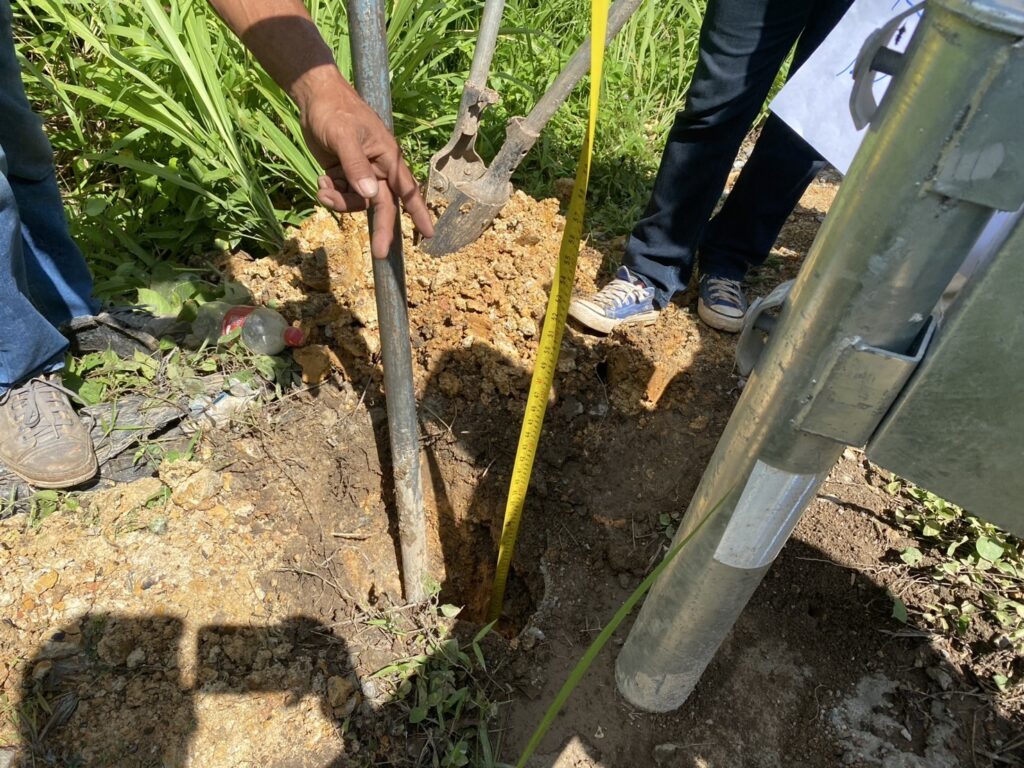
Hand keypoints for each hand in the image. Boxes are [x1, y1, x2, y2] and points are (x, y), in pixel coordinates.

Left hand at [299, 74, 433, 258]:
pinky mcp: (344, 177)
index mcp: (388, 159)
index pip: (408, 191)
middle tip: (378, 254)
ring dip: (338, 201)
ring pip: (357, 204)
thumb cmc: (336, 111)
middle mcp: (378, 170)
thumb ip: (356, 167)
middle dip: (379, 229)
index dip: (419, 213)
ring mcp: (361, 175)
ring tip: (323, 185)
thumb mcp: (344, 137)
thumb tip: (370, 196)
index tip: (428, 235)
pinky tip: (322, 179)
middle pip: (383, 207)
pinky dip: (329, 193)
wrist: (315, 98)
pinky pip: (341, 197)